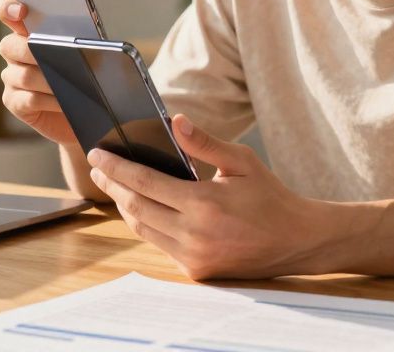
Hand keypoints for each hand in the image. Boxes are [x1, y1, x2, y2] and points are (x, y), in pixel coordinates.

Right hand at [0, 0, 78, 146]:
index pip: (5, 12)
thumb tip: (82, 41)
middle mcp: (14, 54)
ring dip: (48, 79)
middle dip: (31, 49)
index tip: (21, 10)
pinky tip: (64, 101)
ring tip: (70, 82)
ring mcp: (12, 78)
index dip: (6, 8)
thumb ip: (75, 40)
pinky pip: (28, 99)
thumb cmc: (81, 74)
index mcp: (26, 33)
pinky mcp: (15, 102)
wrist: (83, 110)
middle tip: (53, 52)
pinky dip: (49, 100)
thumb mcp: (82, 51)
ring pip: (22, 75)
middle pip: (9, 45)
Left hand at [87, 114, 332, 279]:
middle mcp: (193, 235)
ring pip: (142, 228)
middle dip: (112, 186)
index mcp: (204, 204)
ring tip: (114, 185)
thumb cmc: (270, 196)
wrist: (296, 241)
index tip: (97, 154)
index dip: (116, 168)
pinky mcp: (196, 271)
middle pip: (135, 207)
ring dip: (124, 206)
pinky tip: (141, 206)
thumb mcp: (242, 162)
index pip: (144, 183)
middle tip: (99, 167)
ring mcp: (193, 257)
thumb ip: (205, 143)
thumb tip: (175, 122)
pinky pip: (160, 243)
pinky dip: (146, 223)